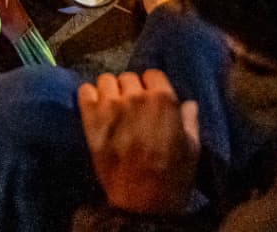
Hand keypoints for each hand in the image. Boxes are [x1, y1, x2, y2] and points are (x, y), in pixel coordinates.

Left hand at [79, 71, 199, 214]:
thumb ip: (189, 121)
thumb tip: (188, 103)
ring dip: (110, 92)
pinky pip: (84, 91)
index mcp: (163, 100)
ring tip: (113, 110)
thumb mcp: (192, 148)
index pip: (153, 74)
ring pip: (105, 80)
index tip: (151, 100)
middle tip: (132, 110)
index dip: (152, 87)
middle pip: (128, 77)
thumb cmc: (172, 176)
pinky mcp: (90, 118)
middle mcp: (135, 97)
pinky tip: (96, 111)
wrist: (142, 201)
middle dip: (131, 90)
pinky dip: (89, 97)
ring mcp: (110, 106)